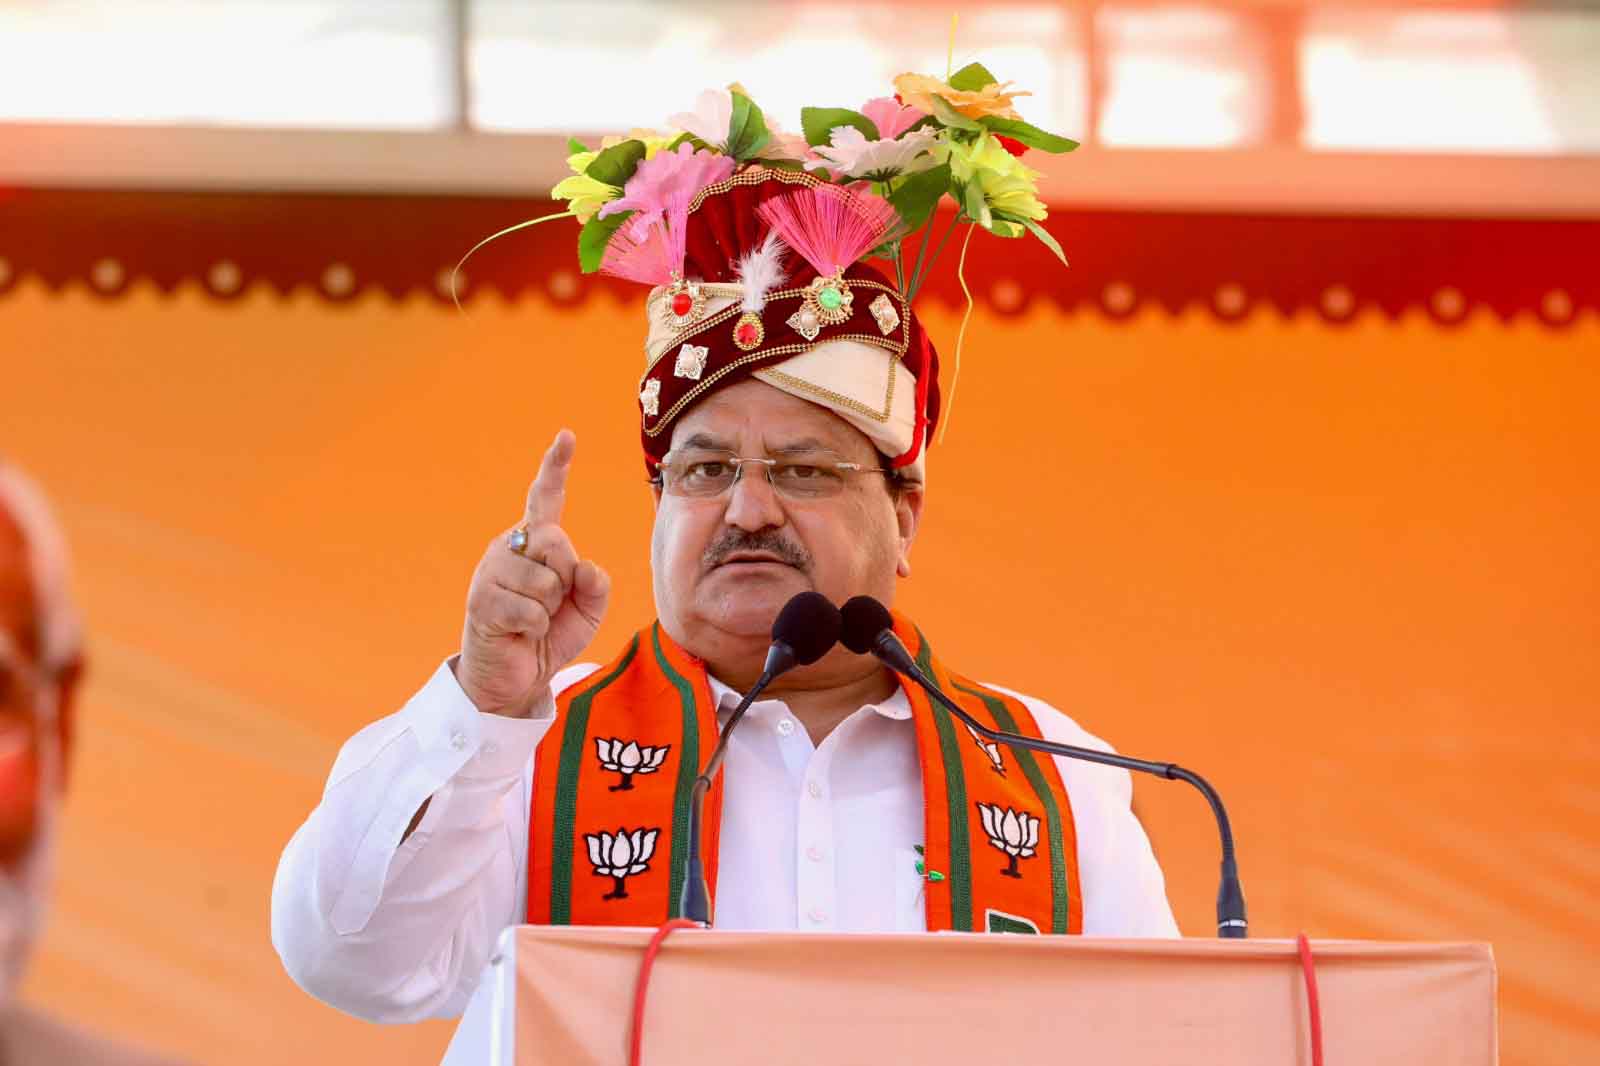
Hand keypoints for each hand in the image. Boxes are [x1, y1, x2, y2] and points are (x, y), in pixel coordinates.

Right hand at [456, 429, 610, 716]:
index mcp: (537, 541)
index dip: (555, 466)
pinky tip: (519, 633)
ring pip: (546, 581)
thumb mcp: (588, 610)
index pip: (546, 498)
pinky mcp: (481, 600)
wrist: (515, 676)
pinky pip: (531, 611)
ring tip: (532, 620)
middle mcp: (510, 546)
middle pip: (558, 543)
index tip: (566, 436)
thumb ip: (597, 585)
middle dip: (565, 581)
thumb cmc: (551, 635)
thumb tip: (584, 568)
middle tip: (549, 605)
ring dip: (549, 609)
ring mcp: (492, 571)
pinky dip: (536, 629)